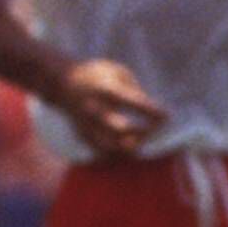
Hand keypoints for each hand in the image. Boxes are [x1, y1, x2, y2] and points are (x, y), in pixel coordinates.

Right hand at [46, 57, 167, 156]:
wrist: (61, 82)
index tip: (166, 116)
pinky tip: (123, 146)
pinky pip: (101, 153)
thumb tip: (150, 114)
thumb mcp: (117, 72)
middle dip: (142, 133)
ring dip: (129, 148)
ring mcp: (86, 124)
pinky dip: (116, 154)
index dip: (153, 112)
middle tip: (152, 130)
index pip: (135, 103)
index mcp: (106, 89)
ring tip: (138, 142)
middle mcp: (95, 108)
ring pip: (110, 147)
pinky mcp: (82, 135)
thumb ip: (135, 91)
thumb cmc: (97, 75)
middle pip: (122, 129)